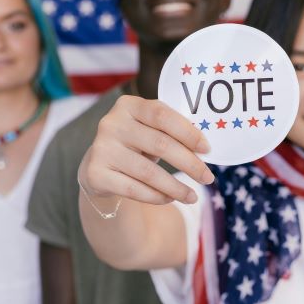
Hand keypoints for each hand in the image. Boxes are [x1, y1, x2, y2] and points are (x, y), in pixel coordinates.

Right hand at [79, 95, 213, 204]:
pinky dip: (156, 196)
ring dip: (176, 187)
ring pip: (149, 172)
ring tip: (193, 196)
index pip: (163, 115)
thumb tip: (205, 148)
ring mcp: (101, 148)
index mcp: (128, 105)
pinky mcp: (95, 173)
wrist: (99, 165)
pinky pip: (134, 189)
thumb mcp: (150, 129)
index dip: (188, 133)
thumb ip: (172, 130)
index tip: (207, 150)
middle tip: (208, 178)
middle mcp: (111, 123)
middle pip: (160, 144)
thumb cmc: (136, 143)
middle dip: (189, 164)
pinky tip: (170, 199)